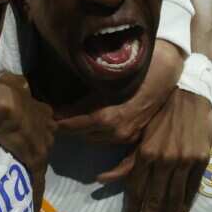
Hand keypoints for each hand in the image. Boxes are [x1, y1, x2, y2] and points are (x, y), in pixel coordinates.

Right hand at [0, 76, 55, 211]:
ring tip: (30, 190)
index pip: (44, 125)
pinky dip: (37, 195)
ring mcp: (43, 145)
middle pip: (45, 144)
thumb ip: (16, 84)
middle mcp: (48, 129)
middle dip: (36, 153)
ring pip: (42, 164)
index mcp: (43, 111)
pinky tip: (37, 211)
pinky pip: (38, 181)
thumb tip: (10, 80)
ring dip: (35, 176)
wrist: (1, 103)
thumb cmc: (2, 90)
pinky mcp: (35, 159)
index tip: (29, 138)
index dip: (37, 132)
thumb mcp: (13, 82)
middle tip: (25, 163)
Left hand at [56, 40, 182, 144]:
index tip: (46, 114)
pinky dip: (97, 137)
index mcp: (105, 117)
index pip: (71, 124)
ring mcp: (127, 136)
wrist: (165, 71)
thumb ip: (82, 97)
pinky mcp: (134, 136)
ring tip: (70, 120)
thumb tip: (58, 108)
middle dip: (67, 125)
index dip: (58, 120)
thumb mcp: (103, 81)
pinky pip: (109, 142)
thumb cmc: (134, 69)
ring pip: (93, 139)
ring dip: (81, 131)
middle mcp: (115, 131)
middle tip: (55, 116)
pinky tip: (94, 139)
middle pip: (81, 134)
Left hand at [99, 89, 211, 211]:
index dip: (132, 210)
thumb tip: (101, 180)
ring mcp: (185, 161)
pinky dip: (186, 204)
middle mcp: (164, 159)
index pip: (136, 190)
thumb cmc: (159, 116)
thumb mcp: (139, 136)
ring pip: (175, 197)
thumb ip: (125, 162)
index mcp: (145, 153)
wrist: (189, 96)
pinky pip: (192, 188)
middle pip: (154, 199)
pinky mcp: (201, 160)